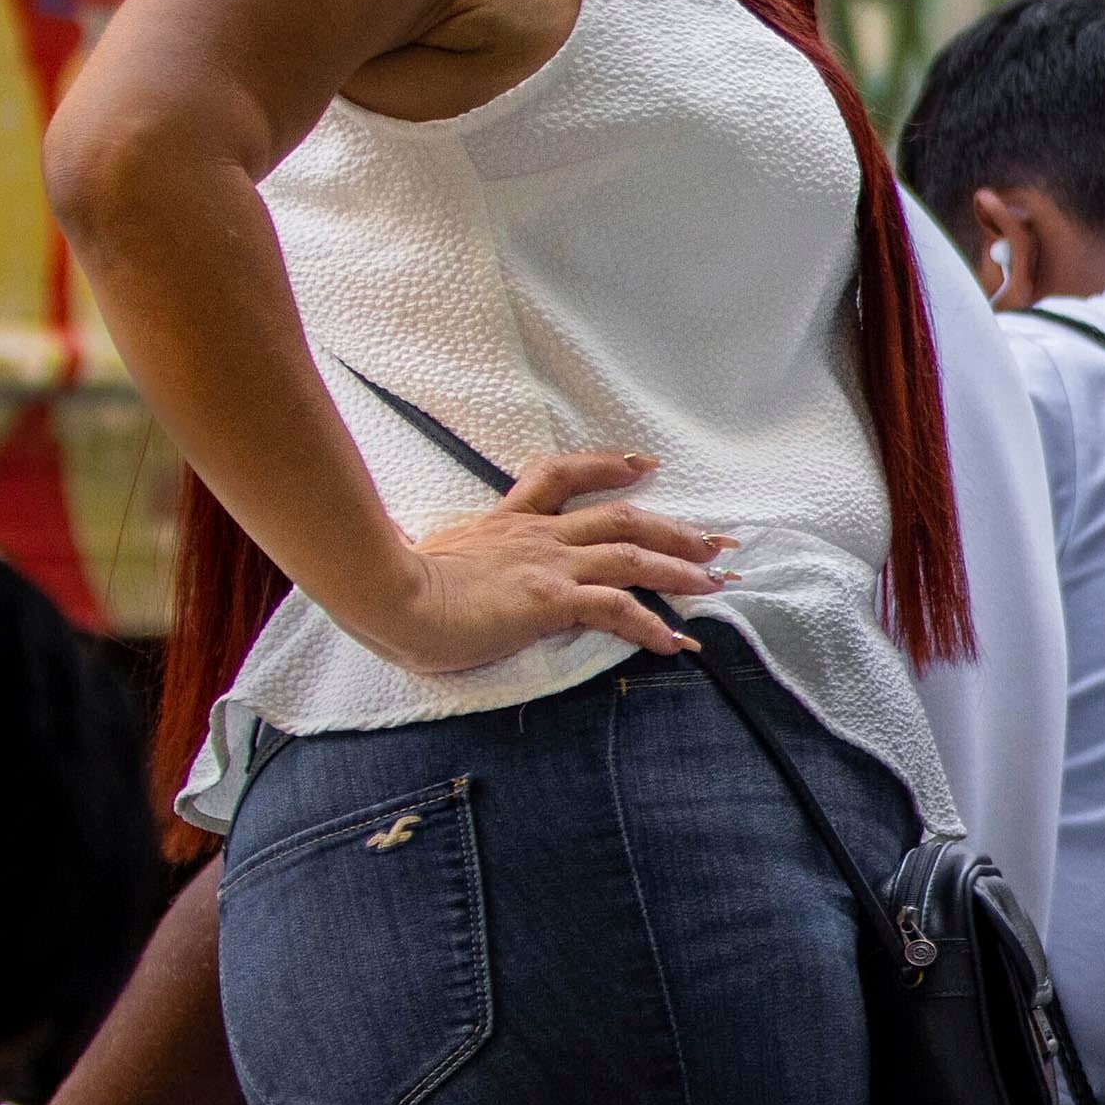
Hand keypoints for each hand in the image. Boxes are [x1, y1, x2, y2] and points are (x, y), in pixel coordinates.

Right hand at [351, 447, 725, 670]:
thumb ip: (454, 556)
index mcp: (510, 522)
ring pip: (632, 556)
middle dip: (675, 529)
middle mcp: (538, 536)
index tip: (643, 463)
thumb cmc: (396, 585)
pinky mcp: (550, 599)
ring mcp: (548, 564)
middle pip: (622, 517)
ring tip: (715, 584)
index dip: (607, 465)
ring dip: (680, 571)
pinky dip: (651, 624)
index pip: (562, 476)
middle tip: (717, 541)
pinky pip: (616, 608)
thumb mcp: (433, 555)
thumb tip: (436, 563)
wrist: (387, 595)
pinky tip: (674, 641)